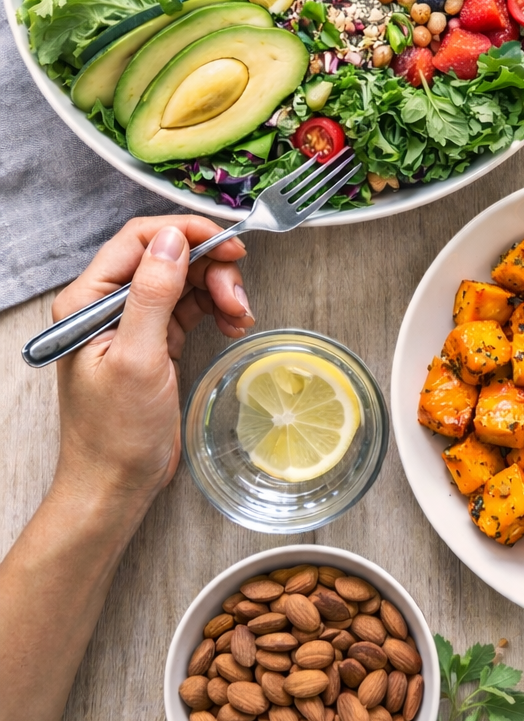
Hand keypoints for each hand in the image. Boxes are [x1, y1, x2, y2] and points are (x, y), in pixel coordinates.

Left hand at [51, 216, 253, 504]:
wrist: (115, 487)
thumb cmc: (114, 434)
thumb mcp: (137, 358)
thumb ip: (153, 293)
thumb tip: (171, 238)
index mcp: (88, 300)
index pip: (139, 238)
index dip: (186, 233)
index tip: (227, 244)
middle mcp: (108, 304)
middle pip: (168, 255)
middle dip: (209, 267)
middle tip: (237, 294)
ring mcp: (133, 322)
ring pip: (186, 279)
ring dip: (218, 289)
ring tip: (239, 316)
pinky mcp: (155, 340)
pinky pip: (192, 306)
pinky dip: (217, 309)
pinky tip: (233, 326)